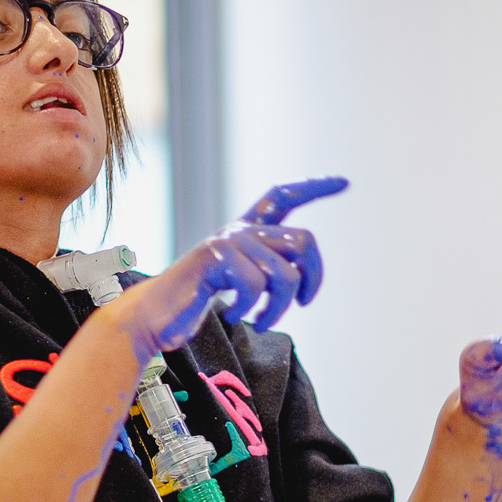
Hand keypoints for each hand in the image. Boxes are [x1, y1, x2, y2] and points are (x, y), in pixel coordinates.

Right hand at [115, 177, 347, 354]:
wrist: (156, 314)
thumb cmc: (197, 302)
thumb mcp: (240, 282)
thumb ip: (267, 269)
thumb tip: (302, 276)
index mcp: (247, 231)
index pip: (284, 197)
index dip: (314, 187)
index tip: (344, 182)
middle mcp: (241, 229)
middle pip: (304, 241)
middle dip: (312, 279)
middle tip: (300, 305)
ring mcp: (228, 240)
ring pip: (285, 274)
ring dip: (278, 308)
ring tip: (259, 320)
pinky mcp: (216, 257)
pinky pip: (255, 286)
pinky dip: (248, 309)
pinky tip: (233, 315)